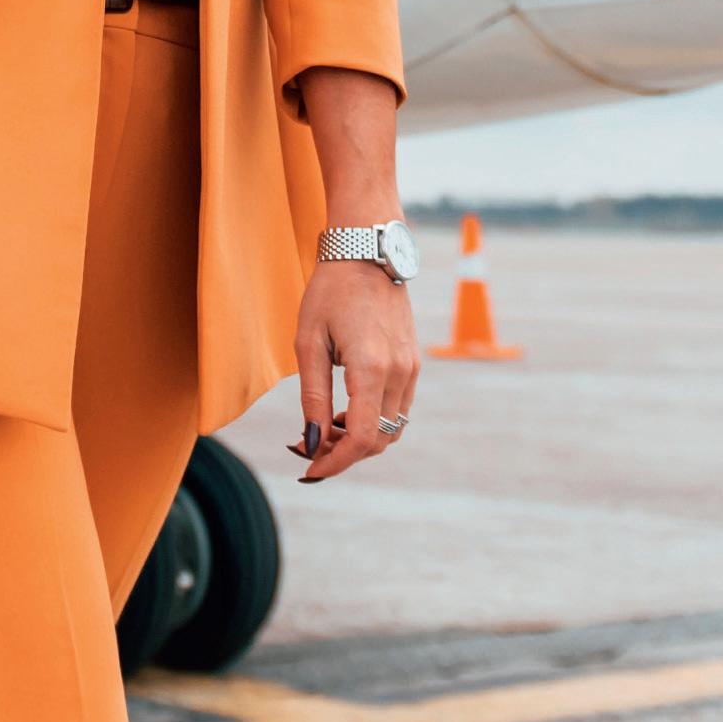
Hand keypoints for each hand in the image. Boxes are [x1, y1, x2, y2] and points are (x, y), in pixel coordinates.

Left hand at [288, 258, 418, 481]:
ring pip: (393, 428)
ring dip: (361, 439)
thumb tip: (312, 442)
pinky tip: (346, 410)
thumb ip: (313, 397)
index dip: (335, 463)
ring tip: (326, 427)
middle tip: (309, 448)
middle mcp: (400, 372)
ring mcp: (411, 367)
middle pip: (379, 440)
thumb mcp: (309, 343)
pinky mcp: (413, 362)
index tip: (309, 470)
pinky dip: (375, 420)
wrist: (367, 251)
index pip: (363, 438)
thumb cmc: (330, 292)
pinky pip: (398, 408)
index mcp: (372, 368)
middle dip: (344, 454)